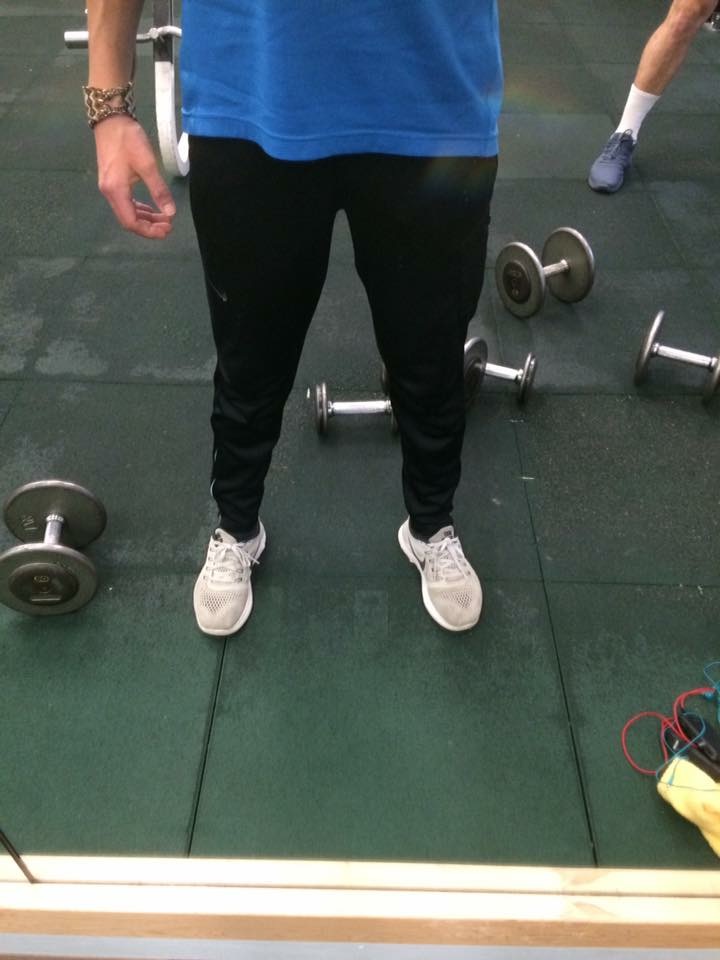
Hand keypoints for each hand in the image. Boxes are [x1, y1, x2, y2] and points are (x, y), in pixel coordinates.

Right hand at [94, 115, 175, 238]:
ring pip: (127, 212)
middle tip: (169, 227)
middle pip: (128, 220)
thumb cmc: (128, 139)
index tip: (167, 229)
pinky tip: (152, 208)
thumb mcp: (147, 165)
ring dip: (145, 218)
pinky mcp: (112, 182)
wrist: (110, 119)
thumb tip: (170, 213)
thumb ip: (159, 190)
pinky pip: (126, 202)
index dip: (149, 231)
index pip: (131, 222)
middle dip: (149, 227)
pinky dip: (139, 208)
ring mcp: (109, 187)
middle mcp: (109, 193)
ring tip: (164, 219)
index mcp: (115, 191)